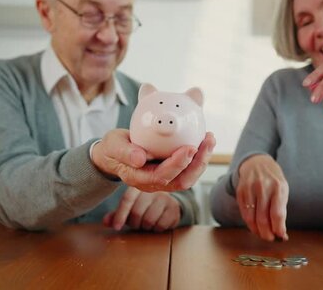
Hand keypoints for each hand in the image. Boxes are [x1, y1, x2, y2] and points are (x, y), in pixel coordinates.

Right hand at [92, 129, 215, 191]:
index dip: (178, 165)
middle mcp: (154, 183)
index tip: (189, 147)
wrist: (113, 154)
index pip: (162, 176)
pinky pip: (189, 169)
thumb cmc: (113, 149)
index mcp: (139, 179)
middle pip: (182, 181)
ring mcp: (165, 180)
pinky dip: (199, 156)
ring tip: (210, 139)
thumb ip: (124, 152)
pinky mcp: (171, 173)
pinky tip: (204, 140)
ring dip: (202, 159)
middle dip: (198, 163)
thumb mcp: (112, 146)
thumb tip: (140, 159)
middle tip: (207, 140)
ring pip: (189, 177)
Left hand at [103, 187, 180, 231]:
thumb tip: (105, 222)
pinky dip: (157, 228)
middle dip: (135, 223)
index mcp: (138, 187)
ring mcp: (164, 198)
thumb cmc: (146, 206)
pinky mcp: (174, 208)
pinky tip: (158, 223)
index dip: (120, 215)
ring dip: (146, 227)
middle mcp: (152, 190)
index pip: (127, 200)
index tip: (116, 227)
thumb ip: (118, 214)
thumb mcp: (131, 208)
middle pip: (137, 213)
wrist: (170, 203)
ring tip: (148, 222)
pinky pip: (161, 225)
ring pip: (149, 220)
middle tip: (138, 223)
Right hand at [236, 154, 288, 241]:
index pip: (277, 214)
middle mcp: (262, 187)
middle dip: (267, 233)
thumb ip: (281, 210)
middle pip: (263, 219)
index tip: (280, 236)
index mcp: (278, 187)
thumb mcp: (283, 190)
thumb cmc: (273, 180)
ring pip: (251, 218)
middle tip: (270, 239)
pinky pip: (244, 213)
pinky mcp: (240, 192)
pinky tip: (254, 226)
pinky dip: (249, 223)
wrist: (257, 163)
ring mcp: (249, 189)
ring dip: (257, 230)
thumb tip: (281, 233)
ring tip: (262, 234)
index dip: (278, 229)